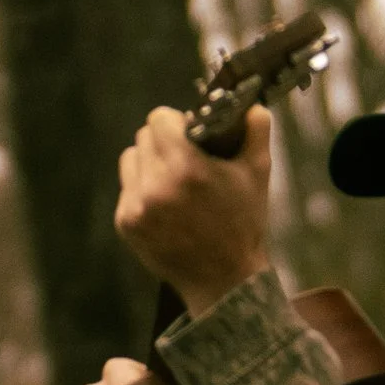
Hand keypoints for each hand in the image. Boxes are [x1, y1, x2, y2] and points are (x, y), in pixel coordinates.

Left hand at [115, 103, 273, 311]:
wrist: (223, 280)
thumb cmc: (243, 223)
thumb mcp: (259, 174)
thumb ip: (257, 130)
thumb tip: (250, 104)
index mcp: (186, 169)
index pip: (159, 119)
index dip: (176, 122)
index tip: (189, 134)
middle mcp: (155, 186)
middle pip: (144, 136)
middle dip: (164, 141)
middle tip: (184, 157)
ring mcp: (136, 206)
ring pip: (131, 159)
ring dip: (148, 162)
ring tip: (172, 180)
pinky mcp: (125, 223)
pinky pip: (127, 188)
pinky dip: (142, 189)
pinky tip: (164, 203)